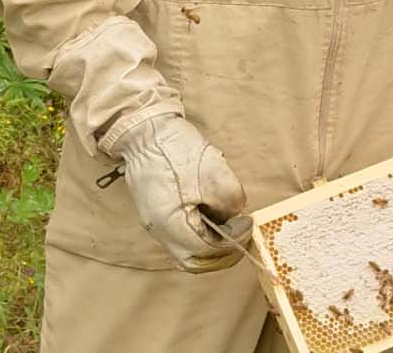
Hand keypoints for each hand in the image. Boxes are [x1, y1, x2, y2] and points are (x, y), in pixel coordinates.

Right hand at [114, 113, 251, 271]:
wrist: (145, 130)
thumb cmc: (177, 150)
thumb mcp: (214, 173)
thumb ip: (231, 202)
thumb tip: (234, 216)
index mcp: (171, 226)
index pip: (208, 251)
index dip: (233, 241)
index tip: (247, 222)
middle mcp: (160, 231)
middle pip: (195, 261)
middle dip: (222, 253)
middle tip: (241, 233)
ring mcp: (156, 224)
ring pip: (188, 250)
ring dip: (212, 243)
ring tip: (229, 222)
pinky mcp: (157, 214)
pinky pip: (181, 235)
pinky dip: (201, 232)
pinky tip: (212, 212)